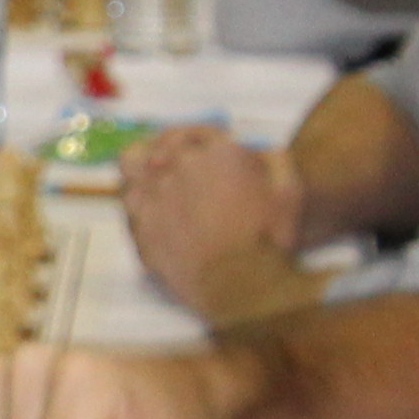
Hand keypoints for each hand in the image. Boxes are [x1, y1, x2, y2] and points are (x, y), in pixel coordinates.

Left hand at [117, 125, 296, 318]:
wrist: (243, 286)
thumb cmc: (271, 240)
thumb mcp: (289, 191)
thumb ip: (274, 161)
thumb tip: (259, 152)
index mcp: (220, 153)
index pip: (198, 133)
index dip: (196, 139)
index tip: (198, 151)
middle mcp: (183, 166)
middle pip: (163, 145)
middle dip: (170, 150)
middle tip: (172, 161)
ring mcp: (158, 194)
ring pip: (133, 162)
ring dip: (143, 166)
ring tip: (150, 176)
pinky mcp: (143, 225)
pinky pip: (128, 198)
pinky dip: (136, 197)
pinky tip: (145, 205)